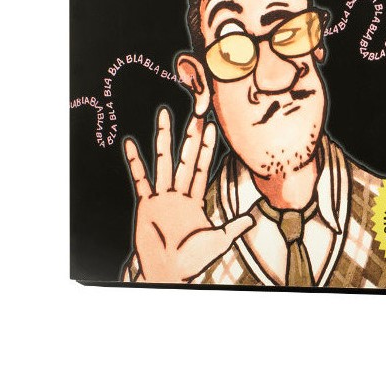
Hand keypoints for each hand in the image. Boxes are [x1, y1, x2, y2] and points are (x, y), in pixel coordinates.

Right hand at [123, 108, 254, 282]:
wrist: (169, 273)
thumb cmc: (192, 260)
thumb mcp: (218, 241)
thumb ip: (234, 227)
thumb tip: (254, 217)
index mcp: (195, 199)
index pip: (202, 167)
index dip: (207, 147)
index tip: (211, 126)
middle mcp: (179, 193)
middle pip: (186, 158)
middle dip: (190, 135)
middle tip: (195, 112)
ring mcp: (162, 196)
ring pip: (164, 161)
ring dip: (164, 139)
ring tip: (164, 115)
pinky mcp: (146, 204)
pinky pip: (140, 179)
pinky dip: (135, 162)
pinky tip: (131, 144)